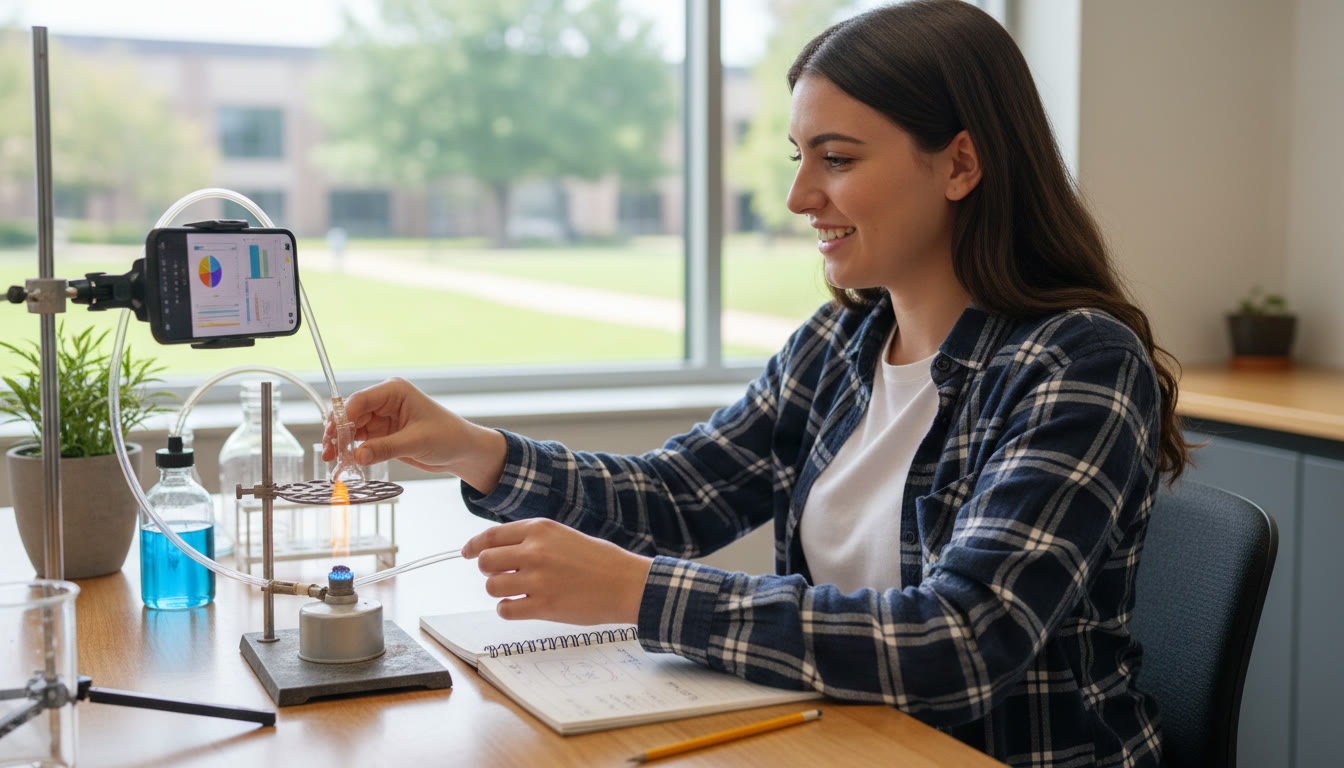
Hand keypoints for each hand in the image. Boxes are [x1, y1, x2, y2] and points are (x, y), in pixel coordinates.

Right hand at [322, 377, 506, 490]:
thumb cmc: (449, 437)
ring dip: (341, 443)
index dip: (343, 418)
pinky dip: (351, 451)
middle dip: (338, 433)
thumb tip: (357, 456)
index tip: (333, 437)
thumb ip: (386, 448)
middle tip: (329, 453)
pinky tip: (344, 462)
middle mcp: (385, 401)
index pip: (360, 400)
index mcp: (395, 391)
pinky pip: (360, 441)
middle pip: (351, 414)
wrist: (463, 451)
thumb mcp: (417, 442)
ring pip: (352, 428)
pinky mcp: (383, 434)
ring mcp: (382, 418)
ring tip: (332, 460)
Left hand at [462, 519, 652, 625]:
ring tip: (516, 592)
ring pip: (492, 586)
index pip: (491, 536)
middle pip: (485, 562)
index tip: (467, 553)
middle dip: (489, 570)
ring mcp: (537, 580)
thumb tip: (497, 548)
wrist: (626, 583)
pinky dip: (508, 609)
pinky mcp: (543, 606)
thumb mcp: (563, 535)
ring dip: (499, 591)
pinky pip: (505, 609)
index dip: (474, 546)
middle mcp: (534, 552)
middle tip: (502, 575)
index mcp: (539, 529)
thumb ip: (532, 539)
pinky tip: (521, 606)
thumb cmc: (599, 560)